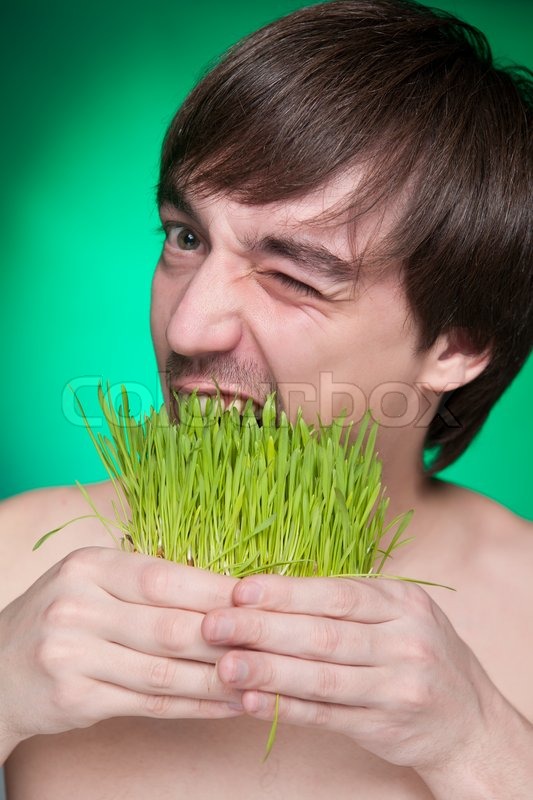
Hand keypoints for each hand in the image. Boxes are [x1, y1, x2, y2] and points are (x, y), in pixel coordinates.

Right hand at [0, 547, 242, 751]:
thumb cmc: (63, 617)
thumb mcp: (94, 582)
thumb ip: (146, 584)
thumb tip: (226, 592)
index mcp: (88, 566)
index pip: (164, 577)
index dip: (215, 591)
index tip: (258, 600)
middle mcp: (76, 605)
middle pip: (170, 625)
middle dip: (228, 637)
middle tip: (272, 642)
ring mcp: (71, 654)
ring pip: (165, 669)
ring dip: (220, 678)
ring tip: (261, 678)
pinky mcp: (74, 698)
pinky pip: (150, 702)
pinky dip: (195, 704)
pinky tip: (227, 703)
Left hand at [202, 574, 501, 771]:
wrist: (469, 720)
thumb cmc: (418, 652)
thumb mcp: (400, 612)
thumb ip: (349, 602)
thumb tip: (272, 589)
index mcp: (403, 602)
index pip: (337, 594)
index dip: (285, 592)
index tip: (239, 590)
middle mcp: (404, 641)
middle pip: (324, 634)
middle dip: (262, 628)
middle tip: (212, 625)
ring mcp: (397, 687)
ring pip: (321, 677)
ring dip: (266, 671)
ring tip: (223, 665)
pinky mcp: (383, 727)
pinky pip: (326, 716)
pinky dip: (285, 707)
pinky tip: (250, 701)